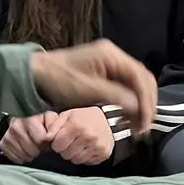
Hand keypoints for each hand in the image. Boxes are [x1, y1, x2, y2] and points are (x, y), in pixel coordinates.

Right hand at [0, 112, 57, 163]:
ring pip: (23, 154)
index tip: (46, 144)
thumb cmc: (41, 125)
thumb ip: (55, 126)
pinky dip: (20, 157)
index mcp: (30, 120)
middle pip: (31, 149)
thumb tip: (51, 137)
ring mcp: (8, 135)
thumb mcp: (50, 121)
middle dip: (37, 150)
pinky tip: (23, 152)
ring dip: (29, 155)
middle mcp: (16, 126)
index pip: (41, 139)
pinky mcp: (2, 144)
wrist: (24, 126)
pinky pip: (14, 158)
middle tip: (38, 147)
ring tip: (31, 149)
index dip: (46, 144)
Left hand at [29, 40, 156, 135]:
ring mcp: (111, 63)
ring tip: (138, 127)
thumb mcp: (85, 90)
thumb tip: (138, 106)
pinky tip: (129, 118)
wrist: (36, 74)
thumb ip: (113, 95)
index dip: (146, 102)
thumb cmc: (58, 80)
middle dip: (147, 104)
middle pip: (143, 79)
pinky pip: (127, 86)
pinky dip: (131, 102)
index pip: (139, 77)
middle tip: (144, 128)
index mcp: (111, 55)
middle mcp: (115, 56)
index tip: (145, 124)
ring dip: (140, 104)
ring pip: (137, 83)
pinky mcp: (107, 72)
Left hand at [46, 107, 114, 164]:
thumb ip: (54, 125)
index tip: (60, 140)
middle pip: (66, 154)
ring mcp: (97, 145)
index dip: (56, 143)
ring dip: (74, 155)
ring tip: (77, 146)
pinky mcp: (103, 153)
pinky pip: (86, 162)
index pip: (58, 144)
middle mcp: (88, 135)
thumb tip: (47, 137)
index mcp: (77, 124)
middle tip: (69, 143)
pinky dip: (84, 157)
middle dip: (64, 150)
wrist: (108, 120)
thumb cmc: (84, 117)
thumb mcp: (67, 115)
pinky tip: (86, 149)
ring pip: (76, 160)